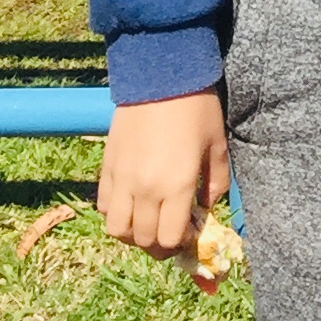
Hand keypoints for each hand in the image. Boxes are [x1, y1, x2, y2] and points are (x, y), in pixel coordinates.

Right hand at [98, 92, 230, 261]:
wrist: (160, 75)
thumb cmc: (197, 108)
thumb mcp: (217, 145)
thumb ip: (216, 183)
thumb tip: (207, 208)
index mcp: (176, 185)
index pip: (168, 238)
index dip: (178, 244)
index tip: (187, 235)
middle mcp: (145, 189)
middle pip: (143, 239)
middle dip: (157, 245)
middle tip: (169, 235)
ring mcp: (122, 179)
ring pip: (116, 229)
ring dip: (132, 234)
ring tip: (147, 222)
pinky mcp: (106, 167)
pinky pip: (103, 205)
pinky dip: (115, 213)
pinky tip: (131, 203)